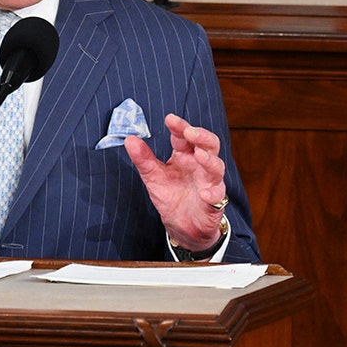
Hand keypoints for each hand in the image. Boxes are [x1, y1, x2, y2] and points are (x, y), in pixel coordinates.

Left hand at [125, 113, 226, 250]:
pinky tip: (203, 193)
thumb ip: (143, 158)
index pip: (185, 136)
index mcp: (184, 156)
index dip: (179, 126)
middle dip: (201, 136)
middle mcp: (200, 165)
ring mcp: (209, 182)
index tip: (170, 119)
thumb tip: (129, 139)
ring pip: (217, 166)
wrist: (182, 227)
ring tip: (199, 155)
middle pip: (209, 144)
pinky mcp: (215, 202)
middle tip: (189, 132)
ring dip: (209, 160)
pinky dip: (212, 193)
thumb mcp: (153, 177)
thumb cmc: (172, 197)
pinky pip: (217, 195)